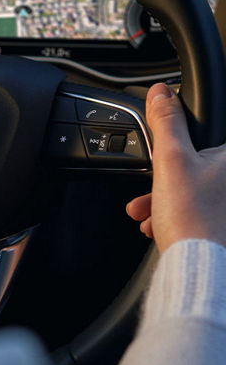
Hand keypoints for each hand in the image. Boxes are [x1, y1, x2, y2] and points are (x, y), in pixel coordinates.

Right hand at [126, 82, 225, 253]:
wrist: (200, 271)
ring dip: (164, 199)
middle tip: (149, 189)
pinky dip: (176, 217)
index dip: (175, 145)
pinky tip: (159, 227)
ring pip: (195, 191)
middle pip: (196, 166)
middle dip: (164, 178)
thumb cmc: (192, 220)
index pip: (203, 136)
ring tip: (147, 212)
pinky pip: (198, 212)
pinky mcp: (222, 225)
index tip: (159, 156)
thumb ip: (166, 122)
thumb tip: (161, 93)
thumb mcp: (171, 159)